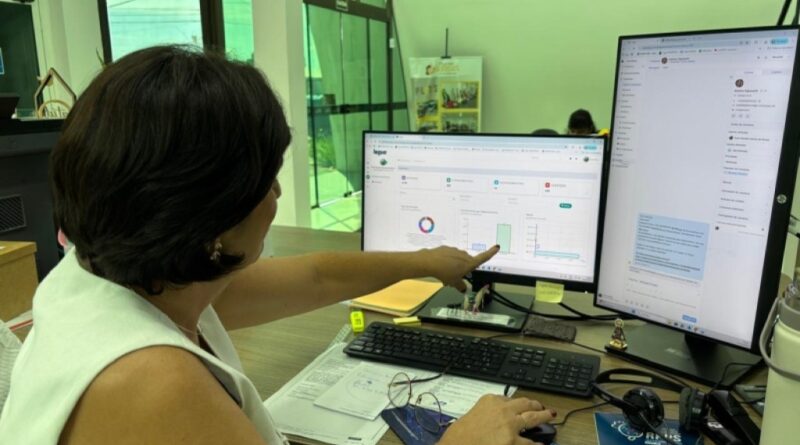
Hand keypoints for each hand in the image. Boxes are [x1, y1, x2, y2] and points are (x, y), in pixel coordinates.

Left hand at [421, 245, 499, 291]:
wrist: (429, 262)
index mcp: (469, 263)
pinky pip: (449, 256)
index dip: (491, 253)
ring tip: (445, 273)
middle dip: (463, 268)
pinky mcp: (446, 248)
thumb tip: (463, 289)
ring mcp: (455, 251)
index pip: (483, 257)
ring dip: (454, 265)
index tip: (497, 246)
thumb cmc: (445, 273)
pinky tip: (440, 266)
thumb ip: (460, 286)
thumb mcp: (454, 283)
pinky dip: (447, 261)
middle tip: (456, 277)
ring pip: (458, 259)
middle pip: (468, 261)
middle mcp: (464, 255)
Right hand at [438, 395, 555, 444]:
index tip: (522, 404)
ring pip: (533, 418)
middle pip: (525, 404)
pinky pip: (530, 443)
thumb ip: (488, 413)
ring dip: (544, 416)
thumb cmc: (459, 435)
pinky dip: (537, 444)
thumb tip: (497, 419)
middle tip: (542, 406)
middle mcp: (503, 409)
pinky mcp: (513, 442)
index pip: (510, 399)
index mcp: (490, 400)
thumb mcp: (473, 415)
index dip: (518, 403)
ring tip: (551, 416)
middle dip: (536, 405)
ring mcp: (510, 425)